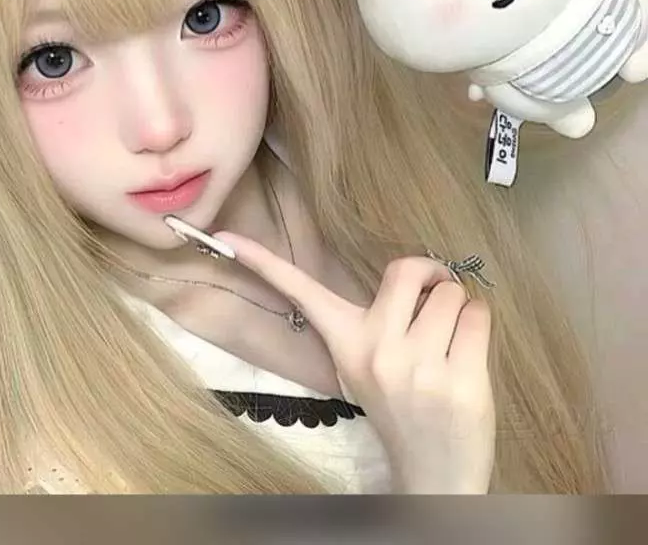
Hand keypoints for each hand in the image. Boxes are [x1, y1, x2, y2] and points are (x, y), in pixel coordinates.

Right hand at [215, 233, 495, 494]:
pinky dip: (479, 322)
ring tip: (451, 338)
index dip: (264, 262)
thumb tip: (411, 270)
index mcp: (347, 344)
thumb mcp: (365, 366)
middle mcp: (376, 350)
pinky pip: (478, 316)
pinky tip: (468, 352)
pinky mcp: (459, 381)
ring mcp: (417, 366)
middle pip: (406, 269)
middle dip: (432, 271)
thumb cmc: (400, 408)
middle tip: (436, 288)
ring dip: (459, 305)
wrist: (433, 471)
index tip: (228, 237)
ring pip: (451, 293)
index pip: (302, 294)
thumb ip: (376, 320)